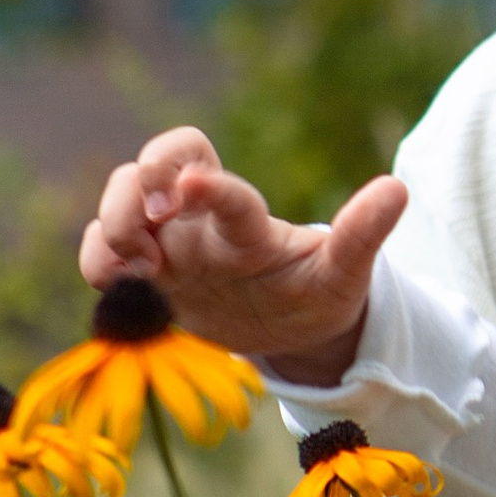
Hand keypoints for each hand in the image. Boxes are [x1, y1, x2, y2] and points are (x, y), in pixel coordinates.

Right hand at [79, 122, 407, 385]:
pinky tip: (117, 285)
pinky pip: (102, 252)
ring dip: (113, 224)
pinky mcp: (149, 275)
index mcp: (246, 218)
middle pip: (150, 166)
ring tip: (138, 266)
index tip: (190, 190)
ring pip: (120, 200)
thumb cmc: (318, 292)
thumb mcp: (344, 272)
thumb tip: (398, 188)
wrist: (294, 330)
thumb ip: (361, 234)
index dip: (200, 178)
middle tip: (150, 228)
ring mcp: (170, 244)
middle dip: (136, 188)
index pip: (215, 179)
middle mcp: (201, 221)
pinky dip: (97, 261)